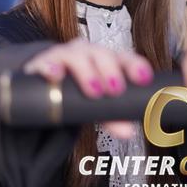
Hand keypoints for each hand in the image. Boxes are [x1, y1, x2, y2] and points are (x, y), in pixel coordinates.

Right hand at [23, 38, 153, 138]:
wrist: (46, 82)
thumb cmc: (79, 90)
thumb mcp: (98, 105)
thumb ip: (113, 117)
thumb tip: (128, 132)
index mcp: (107, 61)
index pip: (125, 58)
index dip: (136, 65)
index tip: (144, 78)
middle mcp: (88, 54)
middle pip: (102, 54)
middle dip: (111, 71)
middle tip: (116, 90)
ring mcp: (65, 55)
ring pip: (76, 55)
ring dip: (86, 71)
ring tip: (93, 90)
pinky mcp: (43, 63)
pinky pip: (46, 62)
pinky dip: (51, 67)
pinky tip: (55, 75)